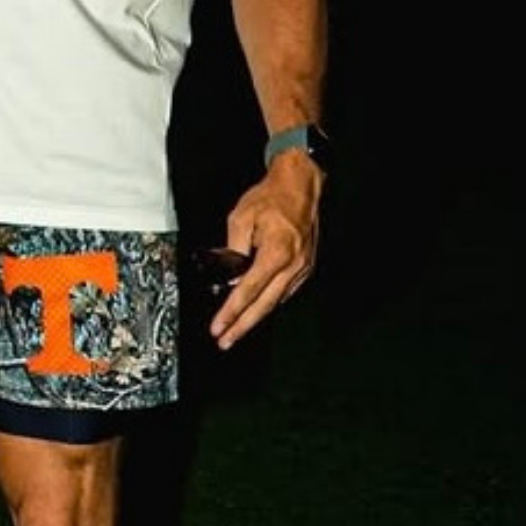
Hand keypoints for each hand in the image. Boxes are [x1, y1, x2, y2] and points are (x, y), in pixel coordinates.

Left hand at [207, 160, 321, 349]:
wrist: (301, 184)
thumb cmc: (271, 197)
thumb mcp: (240, 218)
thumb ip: (233, 251)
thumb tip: (230, 277)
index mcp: (277, 253)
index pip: (248, 291)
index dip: (232, 312)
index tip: (218, 326)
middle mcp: (293, 265)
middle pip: (265, 305)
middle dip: (243, 326)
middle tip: (225, 341)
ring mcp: (303, 267)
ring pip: (277, 301)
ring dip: (256, 317)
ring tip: (237, 330)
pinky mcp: (306, 266)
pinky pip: (285, 291)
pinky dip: (270, 302)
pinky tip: (257, 309)